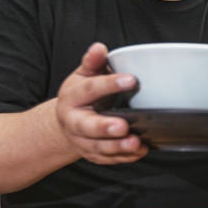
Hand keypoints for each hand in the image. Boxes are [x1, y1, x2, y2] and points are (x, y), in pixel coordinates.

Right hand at [55, 42, 148, 163]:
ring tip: (136, 143)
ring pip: (98, 148)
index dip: (110, 84)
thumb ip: (93, 62)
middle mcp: (74, 122)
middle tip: (123, 126)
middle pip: (87, 126)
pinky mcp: (93, 155)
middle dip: (105, 127)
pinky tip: (139, 150)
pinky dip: (124, 157)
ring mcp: (82, 141)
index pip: (90, 89)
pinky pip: (108, 159)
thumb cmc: (82, 94)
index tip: (131, 80)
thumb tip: (99, 48)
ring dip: (118, 147)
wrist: (67, 121)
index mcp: (72, 97)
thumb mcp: (84, 74)